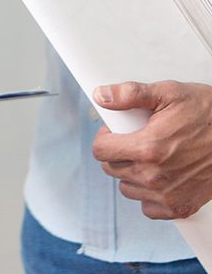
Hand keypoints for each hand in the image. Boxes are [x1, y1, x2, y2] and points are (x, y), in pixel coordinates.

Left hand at [92, 81, 211, 219]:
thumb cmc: (208, 113)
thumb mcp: (169, 93)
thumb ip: (130, 94)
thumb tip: (102, 96)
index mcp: (147, 148)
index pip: (100, 151)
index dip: (105, 138)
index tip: (114, 132)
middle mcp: (154, 175)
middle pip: (112, 168)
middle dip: (118, 153)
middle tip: (135, 140)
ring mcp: (167, 194)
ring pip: (127, 187)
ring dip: (132, 173)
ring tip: (150, 157)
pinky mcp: (180, 207)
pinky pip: (147, 206)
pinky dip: (149, 194)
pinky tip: (160, 176)